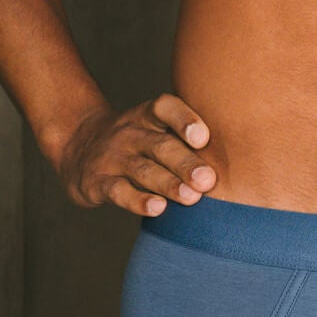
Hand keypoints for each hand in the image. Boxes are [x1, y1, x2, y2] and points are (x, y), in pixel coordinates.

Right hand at [55, 92, 217, 215]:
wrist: (77, 145)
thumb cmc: (135, 141)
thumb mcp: (153, 128)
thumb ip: (185, 138)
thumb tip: (240, 159)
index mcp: (147, 115)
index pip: (165, 108)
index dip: (184, 119)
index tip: (204, 137)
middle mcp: (130, 132)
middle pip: (160, 145)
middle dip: (186, 163)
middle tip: (209, 180)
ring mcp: (112, 157)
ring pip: (143, 170)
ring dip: (168, 184)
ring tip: (191, 198)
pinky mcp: (97, 182)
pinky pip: (118, 191)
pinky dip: (138, 200)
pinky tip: (157, 208)